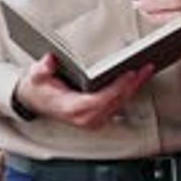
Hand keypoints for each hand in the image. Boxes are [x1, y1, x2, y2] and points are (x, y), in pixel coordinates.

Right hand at [14, 54, 153, 128]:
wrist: (34, 101)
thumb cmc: (38, 89)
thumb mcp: (35, 76)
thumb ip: (41, 69)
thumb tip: (49, 61)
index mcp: (72, 109)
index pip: (100, 100)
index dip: (116, 88)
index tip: (128, 75)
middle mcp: (85, 118)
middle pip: (116, 102)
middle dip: (132, 85)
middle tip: (145, 68)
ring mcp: (93, 119)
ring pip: (120, 104)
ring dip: (134, 87)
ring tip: (146, 70)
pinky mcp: (98, 116)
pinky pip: (118, 104)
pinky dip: (129, 91)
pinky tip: (137, 78)